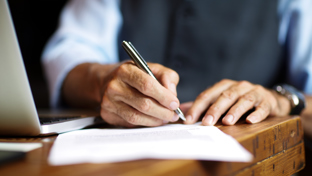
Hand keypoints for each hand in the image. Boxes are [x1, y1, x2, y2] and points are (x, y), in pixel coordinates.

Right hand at [62, 61, 179, 126]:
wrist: (108, 81)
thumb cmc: (135, 75)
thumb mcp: (152, 68)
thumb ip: (167, 77)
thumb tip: (172, 93)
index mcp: (125, 70)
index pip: (147, 85)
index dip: (164, 96)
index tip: (175, 104)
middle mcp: (114, 86)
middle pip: (143, 104)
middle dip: (163, 112)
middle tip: (173, 115)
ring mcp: (108, 101)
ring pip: (137, 117)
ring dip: (155, 120)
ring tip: (166, 118)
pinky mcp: (107, 114)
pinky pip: (130, 123)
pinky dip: (145, 123)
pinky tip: (153, 120)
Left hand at [183, 79, 291, 125]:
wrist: (269, 99)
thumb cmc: (240, 101)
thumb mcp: (221, 100)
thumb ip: (203, 105)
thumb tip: (182, 111)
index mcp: (224, 86)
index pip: (208, 95)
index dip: (197, 107)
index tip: (189, 120)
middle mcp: (239, 86)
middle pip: (225, 96)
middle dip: (214, 110)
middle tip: (206, 122)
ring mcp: (254, 92)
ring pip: (243, 100)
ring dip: (234, 111)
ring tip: (227, 122)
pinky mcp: (268, 101)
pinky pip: (262, 107)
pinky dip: (257, 114)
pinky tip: (250, 121)